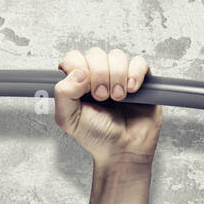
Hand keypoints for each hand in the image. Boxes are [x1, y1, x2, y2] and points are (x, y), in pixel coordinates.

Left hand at [54, 48, 161, 167]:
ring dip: (116, 76)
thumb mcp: (68, 118)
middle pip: (96, 54)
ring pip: (117, 56)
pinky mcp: (140, 79)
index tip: (84, 89)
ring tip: (118, 97)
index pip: (73, 58)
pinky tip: (132, 89)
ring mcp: (119, 75)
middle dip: (98, 75)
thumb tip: (78, 72)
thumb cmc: (95, 135)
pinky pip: (139, 63)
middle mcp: (97, 75)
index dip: (78, 68)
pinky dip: (135, 74)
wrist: (122, 150)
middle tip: (101, 97)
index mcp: (77, 81)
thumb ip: (63, 93)